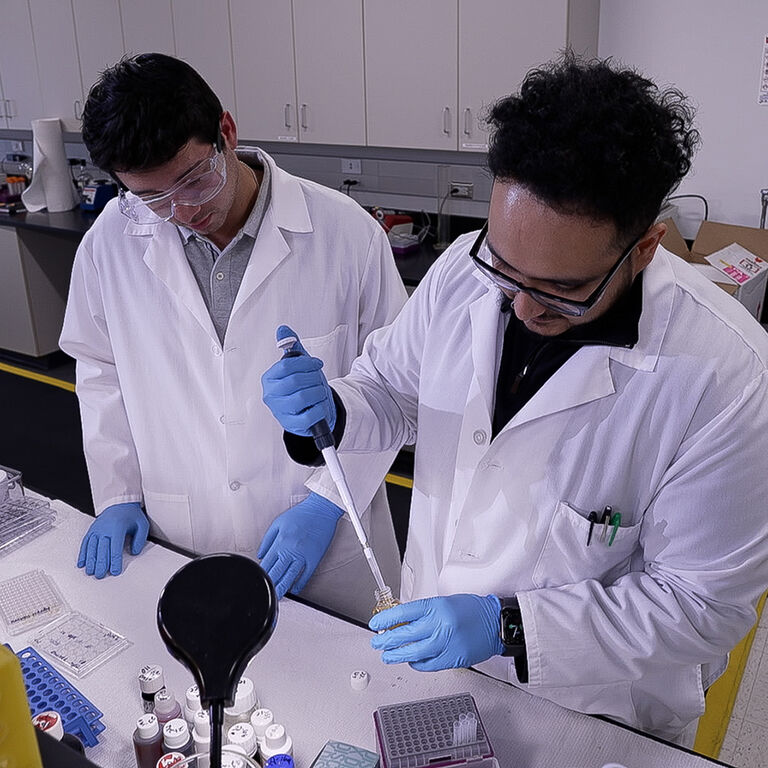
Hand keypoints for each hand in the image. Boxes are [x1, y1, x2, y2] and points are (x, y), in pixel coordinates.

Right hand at [77, 502, 148, 577]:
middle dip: (100, 564)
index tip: (115, 571)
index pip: (115, 548)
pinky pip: (85, 543)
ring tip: (90, 572)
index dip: (114, 561)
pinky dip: (83, 554)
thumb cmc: (130, 514)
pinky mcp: (91, 530)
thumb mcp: (142, 524)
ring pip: (92, 547)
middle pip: (101, 549)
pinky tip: (82, 563)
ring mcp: (96, 530)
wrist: (119, 502)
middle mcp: (105, 529)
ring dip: (90, 561)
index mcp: (118, 527)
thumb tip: (134, 551)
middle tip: (100, 575)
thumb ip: (140, 538)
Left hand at [257, 492, 343, 598]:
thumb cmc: (302, 514)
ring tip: (278, 596)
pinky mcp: (314, 558)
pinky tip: (296, 588)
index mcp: (280, 541)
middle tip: (267, 592)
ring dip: (283, 588)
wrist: (321, 509)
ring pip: (290, 577)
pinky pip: (306, 575)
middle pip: (277, 573)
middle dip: (270, 585)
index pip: (267, 563)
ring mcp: (303, 555)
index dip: (262, 573)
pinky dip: (300, 584)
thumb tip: (261, 554)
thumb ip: (267, 539)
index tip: (260, 579)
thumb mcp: (278, 522)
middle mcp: (291, 550)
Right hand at [261, 324, 335, 435]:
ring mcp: (280, 412)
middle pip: (295, 380)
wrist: (310, 411)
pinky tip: (319, 405)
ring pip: (303, 397)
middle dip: (313, 378)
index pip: (286, 365)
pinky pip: (310, 415)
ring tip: (318, 393)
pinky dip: (320, 408)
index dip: (306, 363)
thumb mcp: (298, 366)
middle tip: (318, 380)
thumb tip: (283, 330)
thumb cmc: (303, 387)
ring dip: (318, 393)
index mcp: (269, 379)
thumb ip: (291, 347)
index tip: (317, 364)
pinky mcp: (292, 425)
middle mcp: (271, 395)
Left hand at [369, 594, 504, 670]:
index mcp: (436, 606)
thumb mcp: (444, 602)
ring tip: (388, 656)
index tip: (376, 623)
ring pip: (414, 652)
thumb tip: (401, 621)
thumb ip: (424, 612)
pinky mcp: (452, 658)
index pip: (403, 612)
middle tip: (377, 643)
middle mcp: (439, 624)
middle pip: (405, 634)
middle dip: (387, 640)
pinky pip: (428, 664)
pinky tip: (411, 661)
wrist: (495, 623)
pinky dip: (417, 664)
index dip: (386, 619)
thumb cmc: (471, 610)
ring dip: (397, 655)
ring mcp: (446, 643)